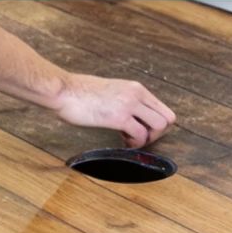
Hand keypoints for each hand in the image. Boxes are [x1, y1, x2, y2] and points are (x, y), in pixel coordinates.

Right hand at [52, 73, 176, 147]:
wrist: (64, 90)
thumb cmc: (80, 92)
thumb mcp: (111, 91)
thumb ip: (125, 100)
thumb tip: (132, 116)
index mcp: (136, 88)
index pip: (164, 109)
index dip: (156, 125)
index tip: (143, 131)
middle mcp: (136, 94)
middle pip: (167, 119)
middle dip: (156, 134)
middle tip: (138, 138)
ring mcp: (129, 105)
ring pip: (159, 126)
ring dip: (147, 139)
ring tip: (129, 140)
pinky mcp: (119, 117)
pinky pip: (140, 135)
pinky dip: (134, 144)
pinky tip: (122, 141)